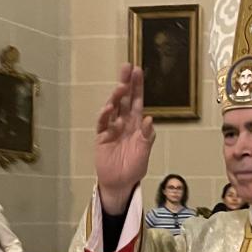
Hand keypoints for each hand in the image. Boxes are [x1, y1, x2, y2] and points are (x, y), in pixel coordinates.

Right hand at [96, 63, 154, 214]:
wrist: (120, 183)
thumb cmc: (134, 167)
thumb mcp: (144, 153)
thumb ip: (147, 138)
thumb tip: (149, 120)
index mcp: (136, 124)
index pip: (137, 101)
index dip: (137, 87)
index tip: (138, 71)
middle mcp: (124, 122)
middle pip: (124, 99)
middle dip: (125, 83)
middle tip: (126, 67)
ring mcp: (111, 128)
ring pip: (113, 108)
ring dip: (116, 96)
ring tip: (121, 86)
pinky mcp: (102, 137)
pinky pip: (102, 123)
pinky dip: (105, 115)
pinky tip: (109, 108)